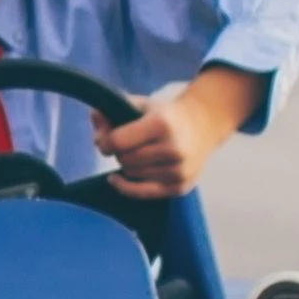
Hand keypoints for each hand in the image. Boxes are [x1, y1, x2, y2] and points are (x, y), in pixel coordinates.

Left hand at [91, 65, 264, 196]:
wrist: (204, 125)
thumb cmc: (166, 115)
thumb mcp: (142, 105)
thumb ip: (114, 109)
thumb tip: (94, 117)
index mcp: (162, 124)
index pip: (118, 142)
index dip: (105, 142)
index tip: (105, 140)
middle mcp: (174, 148)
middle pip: (124, 159)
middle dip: (119, 153)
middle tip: (127, 144)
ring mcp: (179, 170)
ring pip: (131, 174)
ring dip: (127, 166)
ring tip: (139, 153)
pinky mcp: (181, 186)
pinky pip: (142, 193)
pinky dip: (126, 187)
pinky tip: (116, 179)